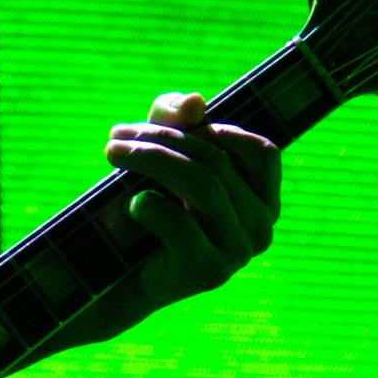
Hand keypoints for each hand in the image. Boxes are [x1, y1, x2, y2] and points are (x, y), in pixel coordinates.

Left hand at [105, 91, 281, 317]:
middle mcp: (262, 228)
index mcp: (265, 199)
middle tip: (117, 136)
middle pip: (217, 162)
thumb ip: (177, 119)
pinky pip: (181, 223)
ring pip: (201, 185)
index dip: (213, 130)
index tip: (161, 126)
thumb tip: (196, 102)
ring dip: (150, 159)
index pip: (260, 151)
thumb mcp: (162, 150)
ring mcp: (239, 253)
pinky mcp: (210, 273)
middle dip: (162, 138)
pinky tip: (132, 204)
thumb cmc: (147, 205)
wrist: (119, 275)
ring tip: (113, 152)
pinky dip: (149, 206)